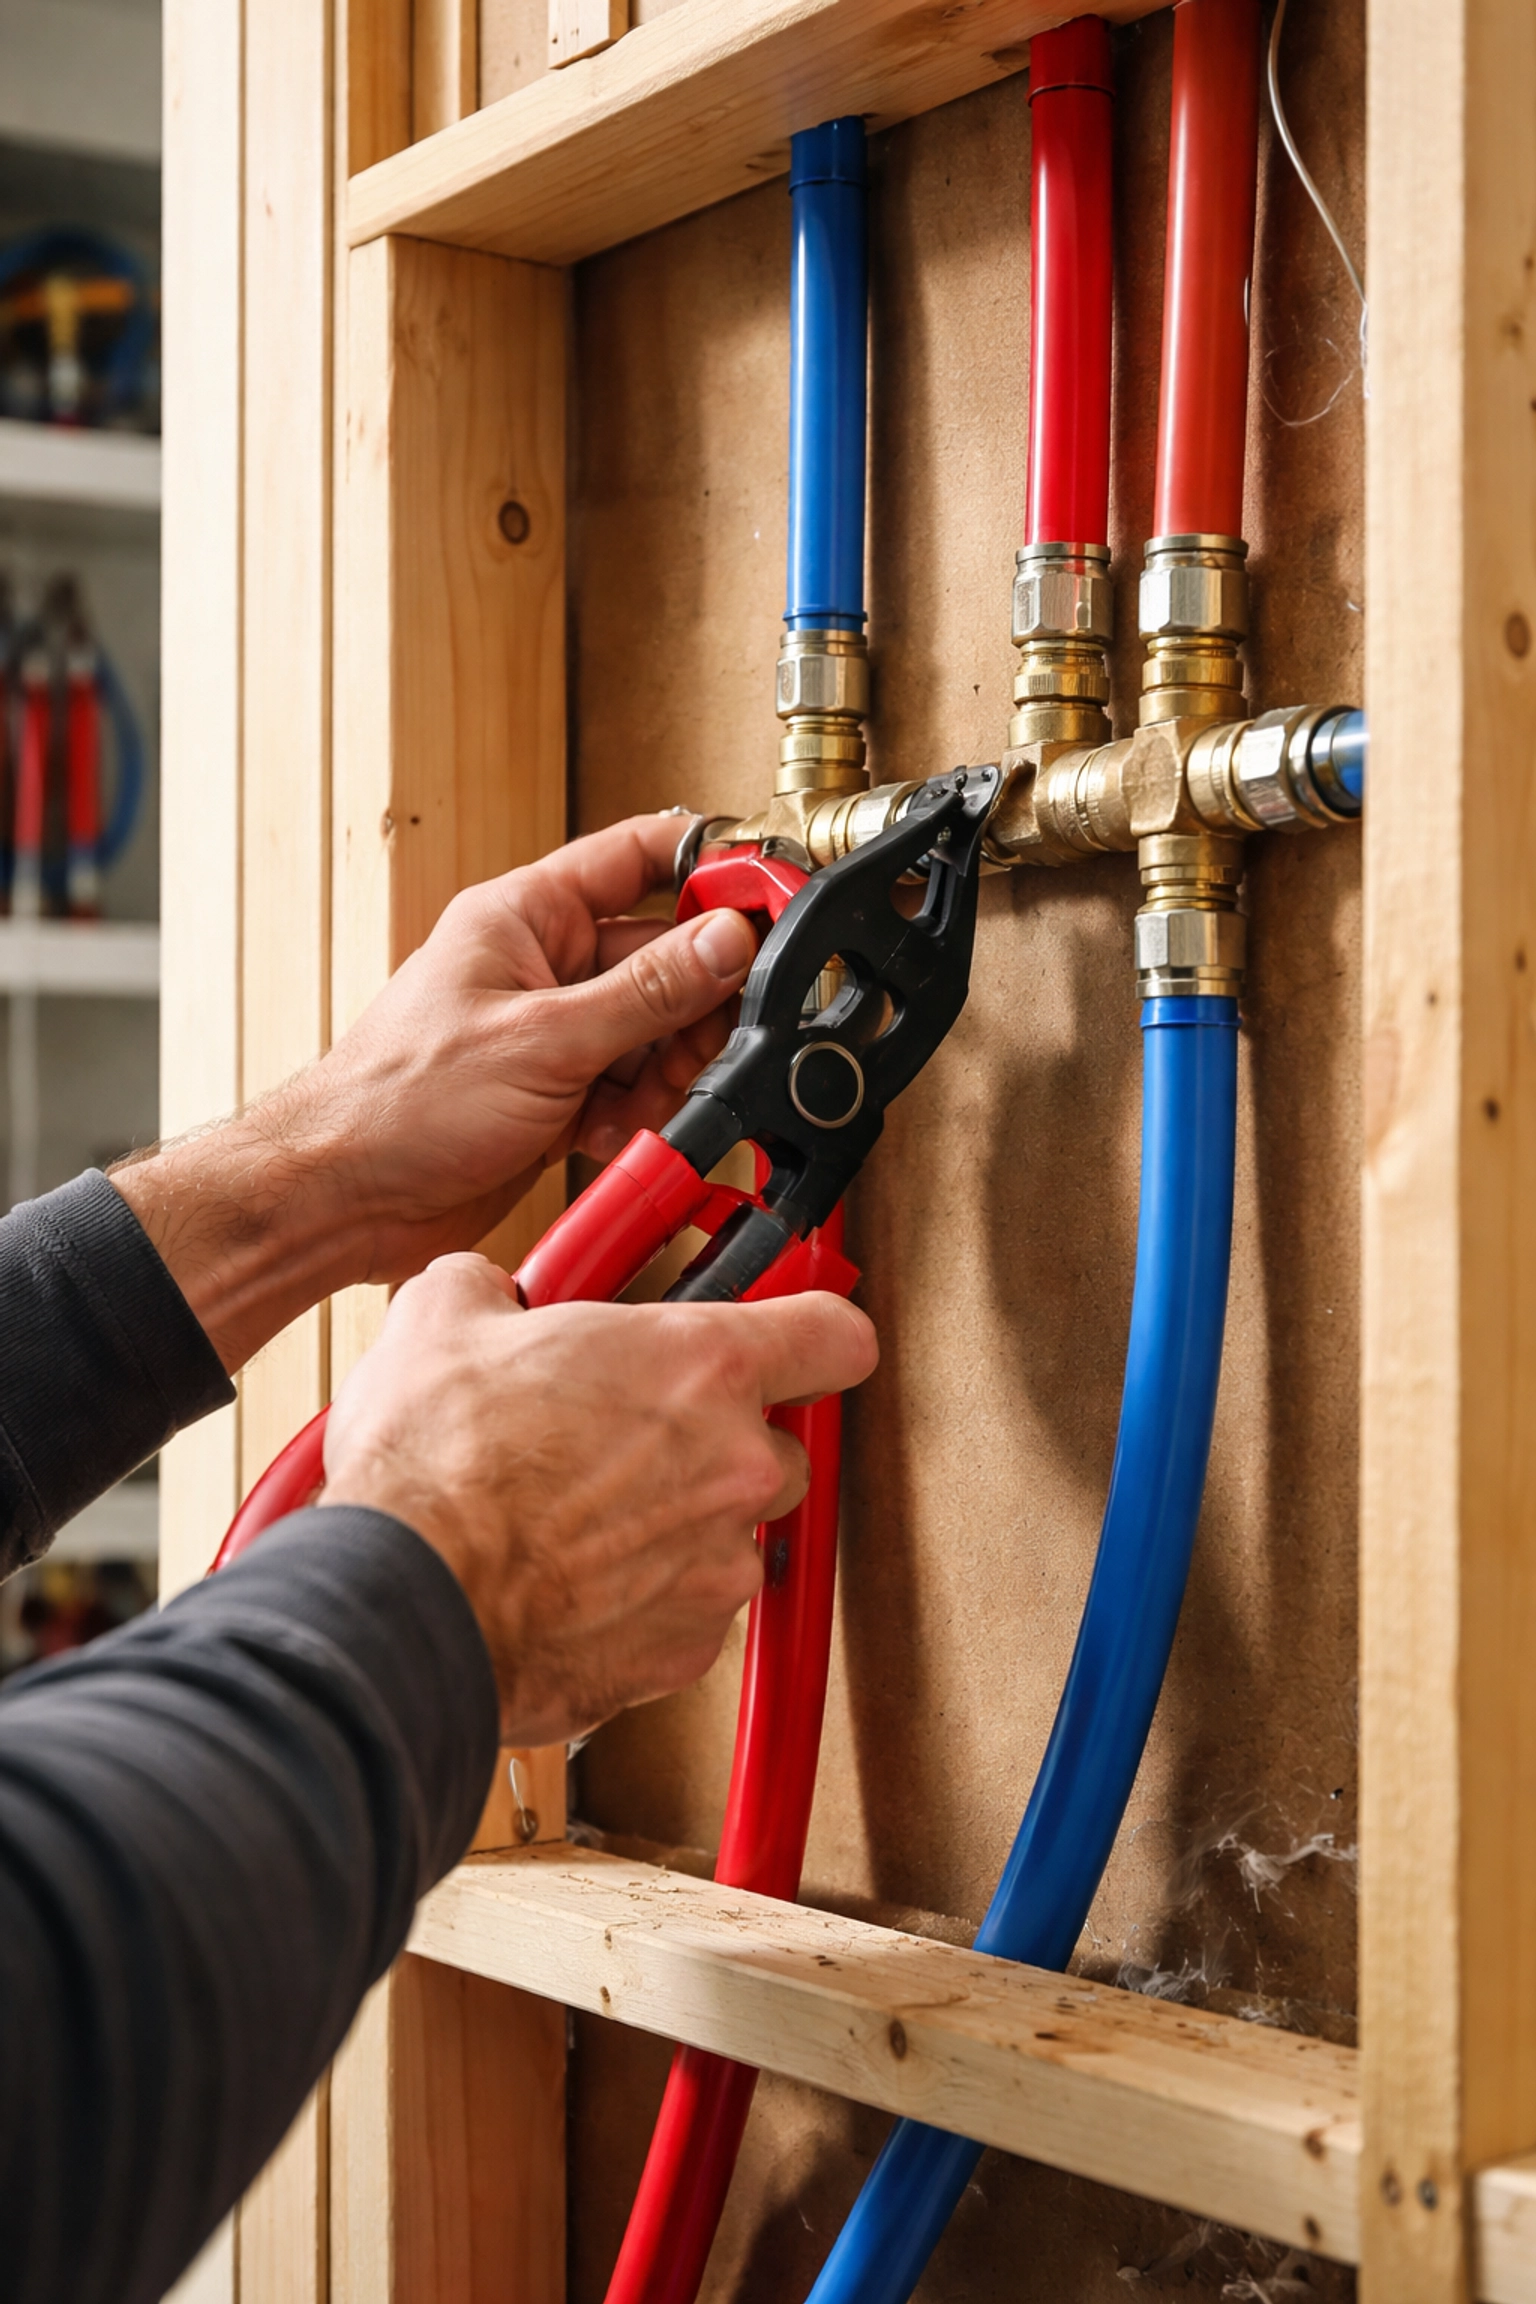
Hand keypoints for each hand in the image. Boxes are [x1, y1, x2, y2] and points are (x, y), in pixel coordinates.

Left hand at [113, 816, 756, 1371]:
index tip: (770, 893)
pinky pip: (632, 1089)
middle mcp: (542, 966)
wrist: (343, 1198)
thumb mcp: (542, 1040)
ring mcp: (553, 1033)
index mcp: (526, 916)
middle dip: (701, 999)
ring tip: (658, 1100)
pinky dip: (640, 1115)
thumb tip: (727, 940)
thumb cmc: (397, 1102)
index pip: (639, 857)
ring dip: (671, 1068)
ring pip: (655, 1031)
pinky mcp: (557, 1094)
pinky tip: (621, 1136)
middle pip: (662, 956)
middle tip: (725, 1034)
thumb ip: (645, 992)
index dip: (710, 865)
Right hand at [321, 1256, 877, 1744]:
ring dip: (674, 1528)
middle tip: (635, 1440)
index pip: (836, 1336)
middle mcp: (735, 1467)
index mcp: (702, 1367)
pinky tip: (567, 1582)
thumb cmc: (433, 1472)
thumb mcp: (444, 1321)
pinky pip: (684, 1616)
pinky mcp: (683, 1651)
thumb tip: (481, 1291)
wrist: (402, 1603)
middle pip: (782, 1449)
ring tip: (580, 1520)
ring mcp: (717, 1567)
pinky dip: (641, 1604)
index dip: (816, 1334)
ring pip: (728, 1538)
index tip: (797, 1339)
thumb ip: (493, 1290)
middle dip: (719, 1445)